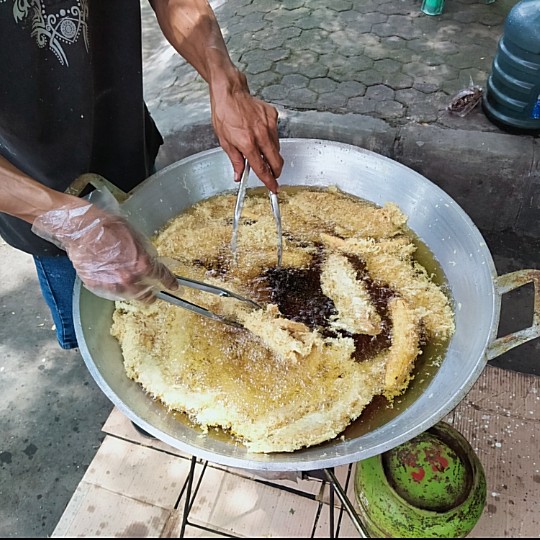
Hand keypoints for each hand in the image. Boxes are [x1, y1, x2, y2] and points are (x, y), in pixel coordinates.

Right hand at [31, 201, 178, 301]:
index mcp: (143, 265)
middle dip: (151, 294)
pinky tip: (115, 280)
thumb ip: (146, 253)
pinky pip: (112, 292)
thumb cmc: (108, 228)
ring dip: (134, 292)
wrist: (82, 229)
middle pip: (146, 295)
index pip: (162, 278)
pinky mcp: (97, 286)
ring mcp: (113, 285)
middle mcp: (129, 279)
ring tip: (132, 285)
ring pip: (129, 296)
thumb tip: (152, 263)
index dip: (170, 283)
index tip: (175, 287)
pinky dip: (116, 289)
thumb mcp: (136, 236)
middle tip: (153, 293)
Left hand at [210, 70, 283, 192]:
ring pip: (277, 148)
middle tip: (273, 175)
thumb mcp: (224, 141)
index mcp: (247, 143)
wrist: (229, 92)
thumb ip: (235, 160)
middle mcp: (261, 135)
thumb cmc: (224, 113)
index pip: (262, 168)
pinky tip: (261, 133)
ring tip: (261, 150)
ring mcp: (269, 125)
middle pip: (276, 161)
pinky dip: (270, 138)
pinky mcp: (273, 116)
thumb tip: (238, 175)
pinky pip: (276, 133)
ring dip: (272, 154)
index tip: (274, 188)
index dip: (269, 181)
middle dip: (276, 171)